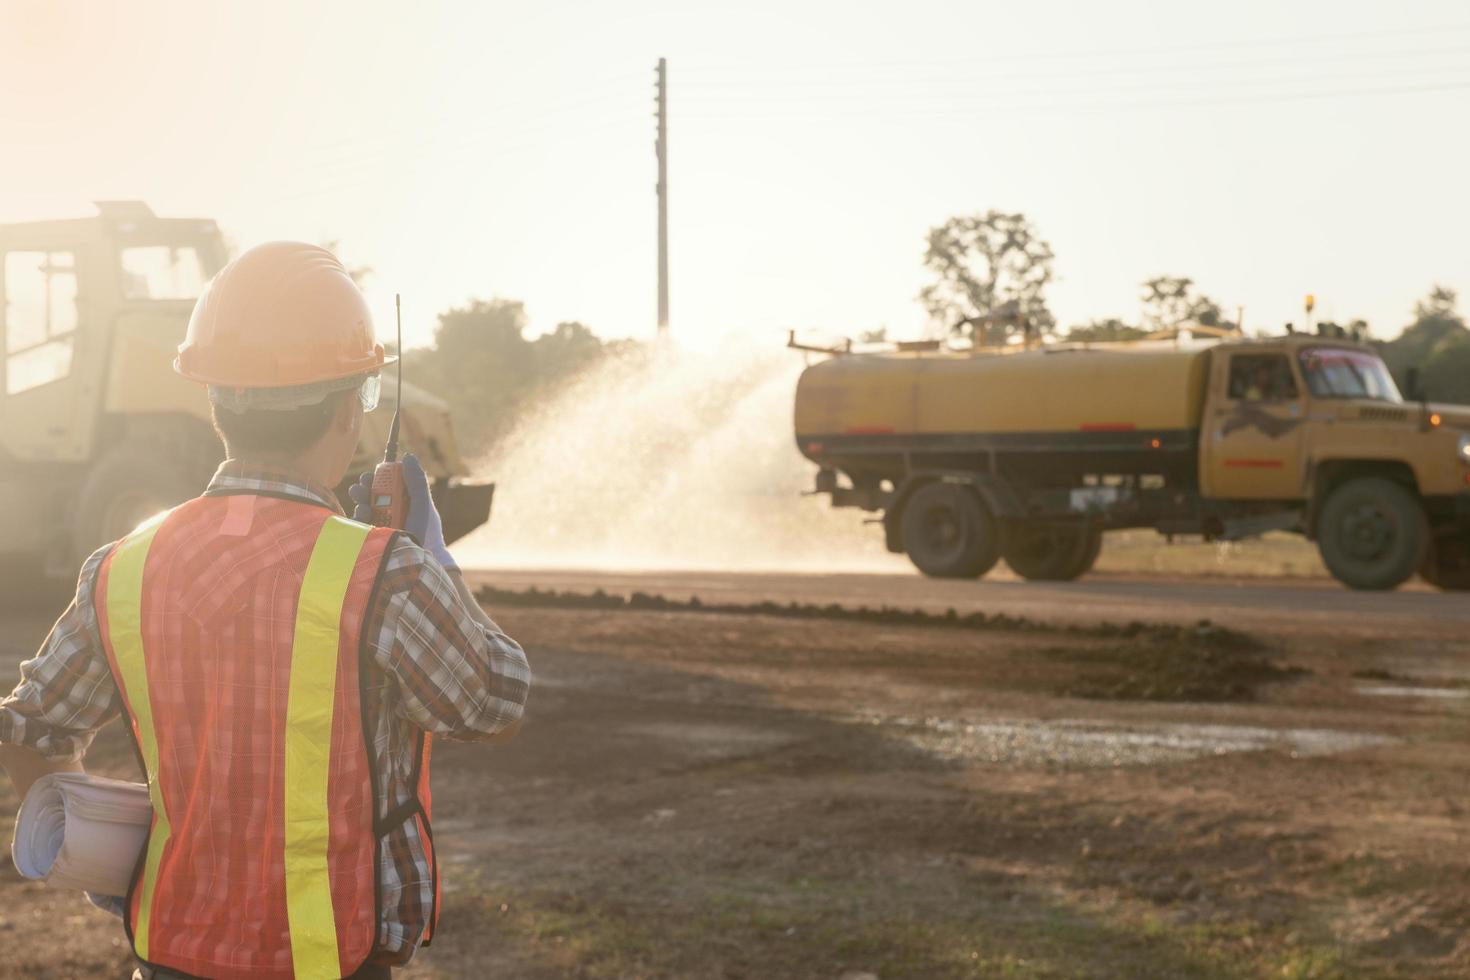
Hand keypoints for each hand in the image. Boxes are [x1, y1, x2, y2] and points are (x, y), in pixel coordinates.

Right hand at [348, 456, 456, 570]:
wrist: (421, 558)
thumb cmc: (426, 531)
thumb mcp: (422, 504)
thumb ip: (417, 481)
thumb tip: (408, 456)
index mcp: (401, 499)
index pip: (385, 482)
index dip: (376, 477)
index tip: (373, 475)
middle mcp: (388, 509)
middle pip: (369, 493)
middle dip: (363, 488)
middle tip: (362, 487)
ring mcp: (378, 523)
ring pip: (362, 506)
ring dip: (360, 502)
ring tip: (364, 506)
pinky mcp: (370, 536)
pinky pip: (357, 523)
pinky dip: (357, 518)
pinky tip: (363, 518)